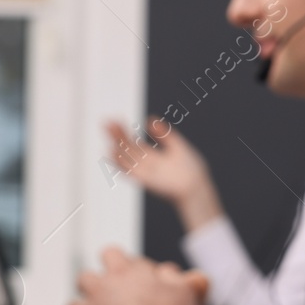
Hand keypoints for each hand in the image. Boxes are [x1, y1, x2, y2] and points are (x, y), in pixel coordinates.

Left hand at [67, 246, 209, 304]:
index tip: (124, 273)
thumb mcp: (184, 289)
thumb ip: (174, 275)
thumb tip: (167, 271)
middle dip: (94, 287)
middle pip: (85, 279)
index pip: (110, 253)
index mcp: (124, 271)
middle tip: (110, 300)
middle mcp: (100, 288)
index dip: (116, 262)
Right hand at [104, 118, 223, 230]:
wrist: (197, 185)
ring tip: (109, 135)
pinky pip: (131, 172)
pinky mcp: (147, 181)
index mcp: (151, 156)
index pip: (132, 142)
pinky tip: (114, 154)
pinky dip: (122, 164)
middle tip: (107, 122)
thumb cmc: (190, 168)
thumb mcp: (177, 145)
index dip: (122, 132)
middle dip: (117, 136)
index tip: (114, 120)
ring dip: (117, 148)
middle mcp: (145, 164)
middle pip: (127, 148)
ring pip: (127, 159)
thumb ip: (165, 134)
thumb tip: (151, 118)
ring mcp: (145, 172)